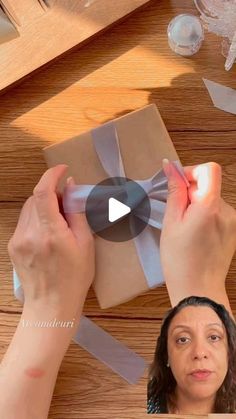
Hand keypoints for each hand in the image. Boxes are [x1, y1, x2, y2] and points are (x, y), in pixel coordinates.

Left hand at [8, 165, 94, 320]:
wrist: (51, 306)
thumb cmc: (74, 278)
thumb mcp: (85, 245)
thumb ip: (76, 213)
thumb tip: (71, 188)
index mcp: (50, 233)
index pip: (43, 193)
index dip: (51, 175)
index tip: (62, 169)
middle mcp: (29, 234)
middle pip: (35, 198)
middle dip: (51, 193)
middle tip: (67, 203)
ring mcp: (18, 240)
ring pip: (28, 209)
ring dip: (43, 205)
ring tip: (59, 220)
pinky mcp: (13, 246)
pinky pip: (24, 222)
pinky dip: (36, 218)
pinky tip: (48, 232)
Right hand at [160, 160, 235, 310]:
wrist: (198, 289)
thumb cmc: (181, 261)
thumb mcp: (171, 223)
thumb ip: (174, 192)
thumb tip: (171, 168)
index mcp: (209, 207)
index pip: (209, 170)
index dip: (191, 171)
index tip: (178, 183)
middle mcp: (227, 211)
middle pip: (209, 185)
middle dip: (191, 193)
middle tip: (177, 215)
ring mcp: (233, 221)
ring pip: (212, 199)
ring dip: (198, 206)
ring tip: (186, 229)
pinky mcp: (233, 230)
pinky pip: (218, 212)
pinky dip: (205, 216)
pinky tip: (196, 235)